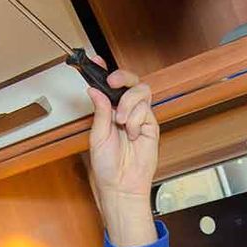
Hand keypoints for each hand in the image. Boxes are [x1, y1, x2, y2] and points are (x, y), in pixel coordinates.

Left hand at [86, 68, 159, 246]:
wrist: (121, 185)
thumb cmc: (107, 166)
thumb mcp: (97, 136)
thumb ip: (100, 112)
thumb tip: (95, 90)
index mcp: (109, 111)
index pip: (108, 86)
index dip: (103, 71)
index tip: (95, 61)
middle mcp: (125, 111)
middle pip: (130, 81)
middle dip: (122, 77)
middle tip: (113, 83)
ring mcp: (140, 117)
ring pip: (141, 92)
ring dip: (130, 103)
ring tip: (122, 122)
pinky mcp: (151, 126)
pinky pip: (146, 110)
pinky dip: (137, 119)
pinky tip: (133, 134)